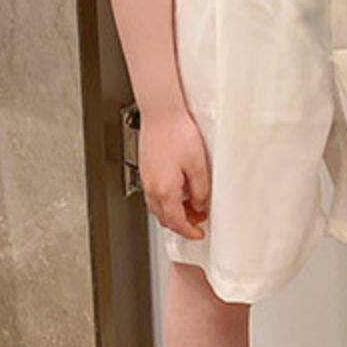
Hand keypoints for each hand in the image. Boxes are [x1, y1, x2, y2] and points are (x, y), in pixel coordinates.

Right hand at [137, 104, 211, 237]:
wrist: (161, 113)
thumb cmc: (177, 133)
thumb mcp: (198, 165)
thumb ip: (200, 190)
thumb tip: (200, 205)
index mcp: (164, 190)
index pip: (177, 222)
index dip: (189, 232)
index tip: (199, 233)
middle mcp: (151, 187)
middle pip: (165, 218)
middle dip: (182, 223)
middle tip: (199, 218)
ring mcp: (146, 178)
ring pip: (158, 207)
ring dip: (174, 211)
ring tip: (192, 203)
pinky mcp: (146, 169)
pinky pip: (154, 194)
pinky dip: (167, 199)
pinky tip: (179, 189)